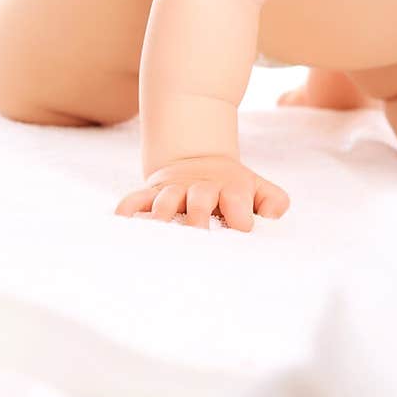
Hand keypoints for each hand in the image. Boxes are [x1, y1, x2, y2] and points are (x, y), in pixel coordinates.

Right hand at [114, 154, 289, 231]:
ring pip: (167, 199)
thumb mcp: (257, 188)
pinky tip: (122, 222)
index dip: (240, 216)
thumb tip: (274, 215)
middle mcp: (201, 188)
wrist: (200, 159)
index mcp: (230, 188)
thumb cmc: (232, 186)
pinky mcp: (153, 192)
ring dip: (163, 214)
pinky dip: (128, 209)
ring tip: (158, 231)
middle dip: (199, 217)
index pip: (237, 200)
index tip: (242, 231)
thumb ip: (273, 200)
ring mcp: (175, 189)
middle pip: (200, 199)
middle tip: (198, 237)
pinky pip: (136, 198)